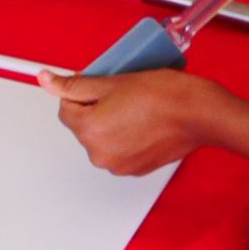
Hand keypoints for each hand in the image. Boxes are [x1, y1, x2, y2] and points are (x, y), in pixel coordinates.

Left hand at [39, 68, 215, 175]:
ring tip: (135, 106)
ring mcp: (118, 165)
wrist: (201, 114)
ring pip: (102, 137)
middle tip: (120, 91)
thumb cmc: (166, 96)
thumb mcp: (113, 81)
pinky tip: (143, 120)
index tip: (97, 83)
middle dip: (96, 107)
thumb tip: (47, 80)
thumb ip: (75, 84)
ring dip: (111, 121)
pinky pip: (121, 148)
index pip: (66, 108)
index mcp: (89, 131)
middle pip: (84, 124)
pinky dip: (127, 135)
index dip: (80, 91)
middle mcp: (100, 154)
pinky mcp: (136, 169)